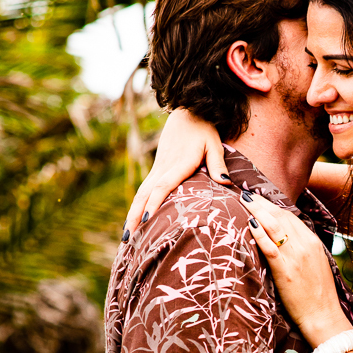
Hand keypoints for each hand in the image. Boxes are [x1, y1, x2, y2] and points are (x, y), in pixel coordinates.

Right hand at [124, 109, 227, 237]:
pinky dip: (137, 206)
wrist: (186, 113)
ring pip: (141, 194)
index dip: (154, 204)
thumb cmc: (203, 129)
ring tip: (126, 237)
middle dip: (134, 217)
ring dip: (132, 214)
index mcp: (178, 164)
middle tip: (128, 239)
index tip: (146, 221)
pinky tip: (134, 220)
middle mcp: (163, 168)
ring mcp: (157, 169)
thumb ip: (218, 163)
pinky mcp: (157, 169)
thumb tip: (226, 182)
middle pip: (144, 194)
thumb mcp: (214, 143)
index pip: (162, 186)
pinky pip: (144, 190)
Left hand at [242, 192, 350, 345]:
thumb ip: (302, 250)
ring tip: (243, 200)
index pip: (290, 216)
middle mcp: (305, 245)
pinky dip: (260, 234)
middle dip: (262, 203)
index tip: (259, 198)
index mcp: (312, 242)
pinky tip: (250, 224)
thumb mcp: (314, 265)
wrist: (324, 315)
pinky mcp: (286, 270)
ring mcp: (296, 257)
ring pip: (275, 226)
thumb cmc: (317, 294)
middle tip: (246, 194)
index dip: (273, 206)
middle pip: (281, 216)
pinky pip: (271, 248)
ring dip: (257, 211)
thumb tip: (285, 242)